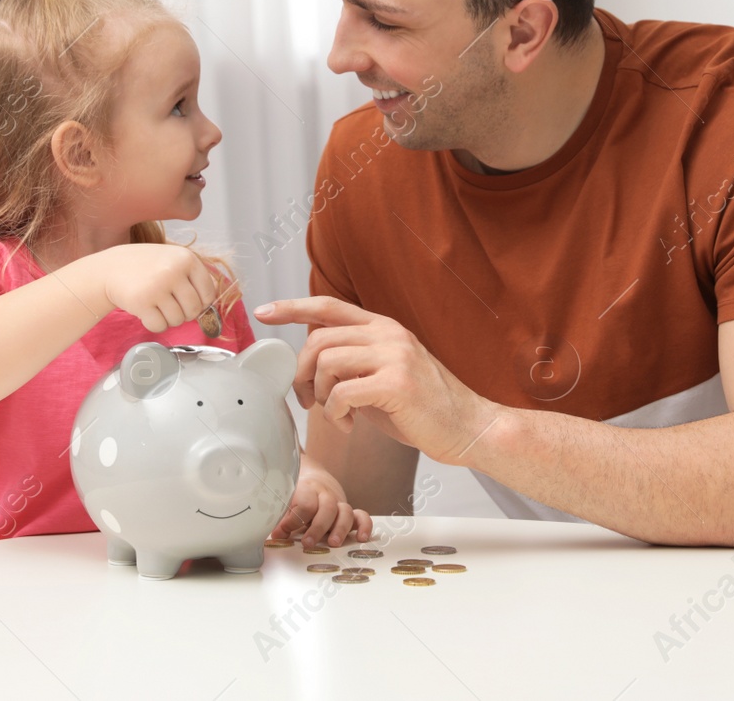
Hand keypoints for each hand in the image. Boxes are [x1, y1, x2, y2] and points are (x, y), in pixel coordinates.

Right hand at [91, 244, 219, 332]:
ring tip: (156, 305)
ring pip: (178, 320)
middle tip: (169, 304)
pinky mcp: (142, 302)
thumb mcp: (173, 260)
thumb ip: (194, 276)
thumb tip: (213, 300)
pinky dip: (154, 324)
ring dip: (168, 319)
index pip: (208, 293)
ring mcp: (157, 287)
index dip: (201, 302)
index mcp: (186, 258)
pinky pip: (160, 326)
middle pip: (194, 310)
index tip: (189, 301)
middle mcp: (173, 271)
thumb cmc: (146, 267)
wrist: (111, 268)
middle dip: (184, 313)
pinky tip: (147, 311)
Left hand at [253, 296, 505, 466]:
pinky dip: (335, 414)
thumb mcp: (384, 373)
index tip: (264, 311)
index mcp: (383, 328)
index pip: (328, 307)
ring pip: (326, 362)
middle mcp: (388, 334)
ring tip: (336, 414)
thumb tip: (312, 364)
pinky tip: (349, 425)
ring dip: (320, 395)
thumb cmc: (423, 407)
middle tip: (307, 400)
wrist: (469, 427)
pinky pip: (342, 392)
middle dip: (301, 373)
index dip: (292, 307)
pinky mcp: (397, 383)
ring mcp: (394, 355)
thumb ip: (352, 362)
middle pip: (319, 339)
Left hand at [270, 456, 371, 546]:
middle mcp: (325, 495)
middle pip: (327, 507)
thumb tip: (277, 536)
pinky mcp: (350, 513)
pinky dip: (365, 526)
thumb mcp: (287, 504)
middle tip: (308, 543)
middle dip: (318, 527)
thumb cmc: (298, 496)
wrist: (314, 479)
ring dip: (340, 529)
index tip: (283, 532)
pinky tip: (362, 538)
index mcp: (307, 490)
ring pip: (346, 512)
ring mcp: (339, 503)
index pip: (305, 503)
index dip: (294, 520)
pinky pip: (362, 516)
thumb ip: (282, 520)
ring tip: (333, 544)